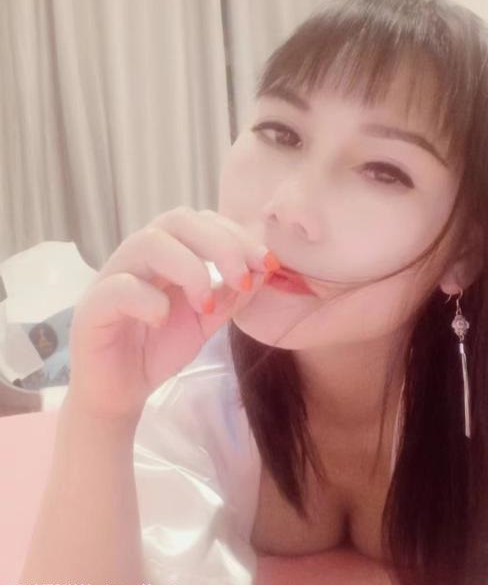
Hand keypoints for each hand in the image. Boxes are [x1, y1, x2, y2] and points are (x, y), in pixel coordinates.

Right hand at [64, 207, 277, 421]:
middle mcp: (139, 255)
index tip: (268, 263)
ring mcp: (113, 277)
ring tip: (205, 305)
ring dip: (189, 268)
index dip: (237, 236)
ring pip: (148, 243)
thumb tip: (265, 269)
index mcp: (168, 252)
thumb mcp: (205, 319)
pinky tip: (163, 320)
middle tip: (242, 279)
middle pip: (177, 221)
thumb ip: (232, 294)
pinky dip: (148, 299)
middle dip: (219, 244)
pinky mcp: (92, 307)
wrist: (119, 391)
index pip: (203, 222)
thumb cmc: (158, 347)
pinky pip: (119, 287)